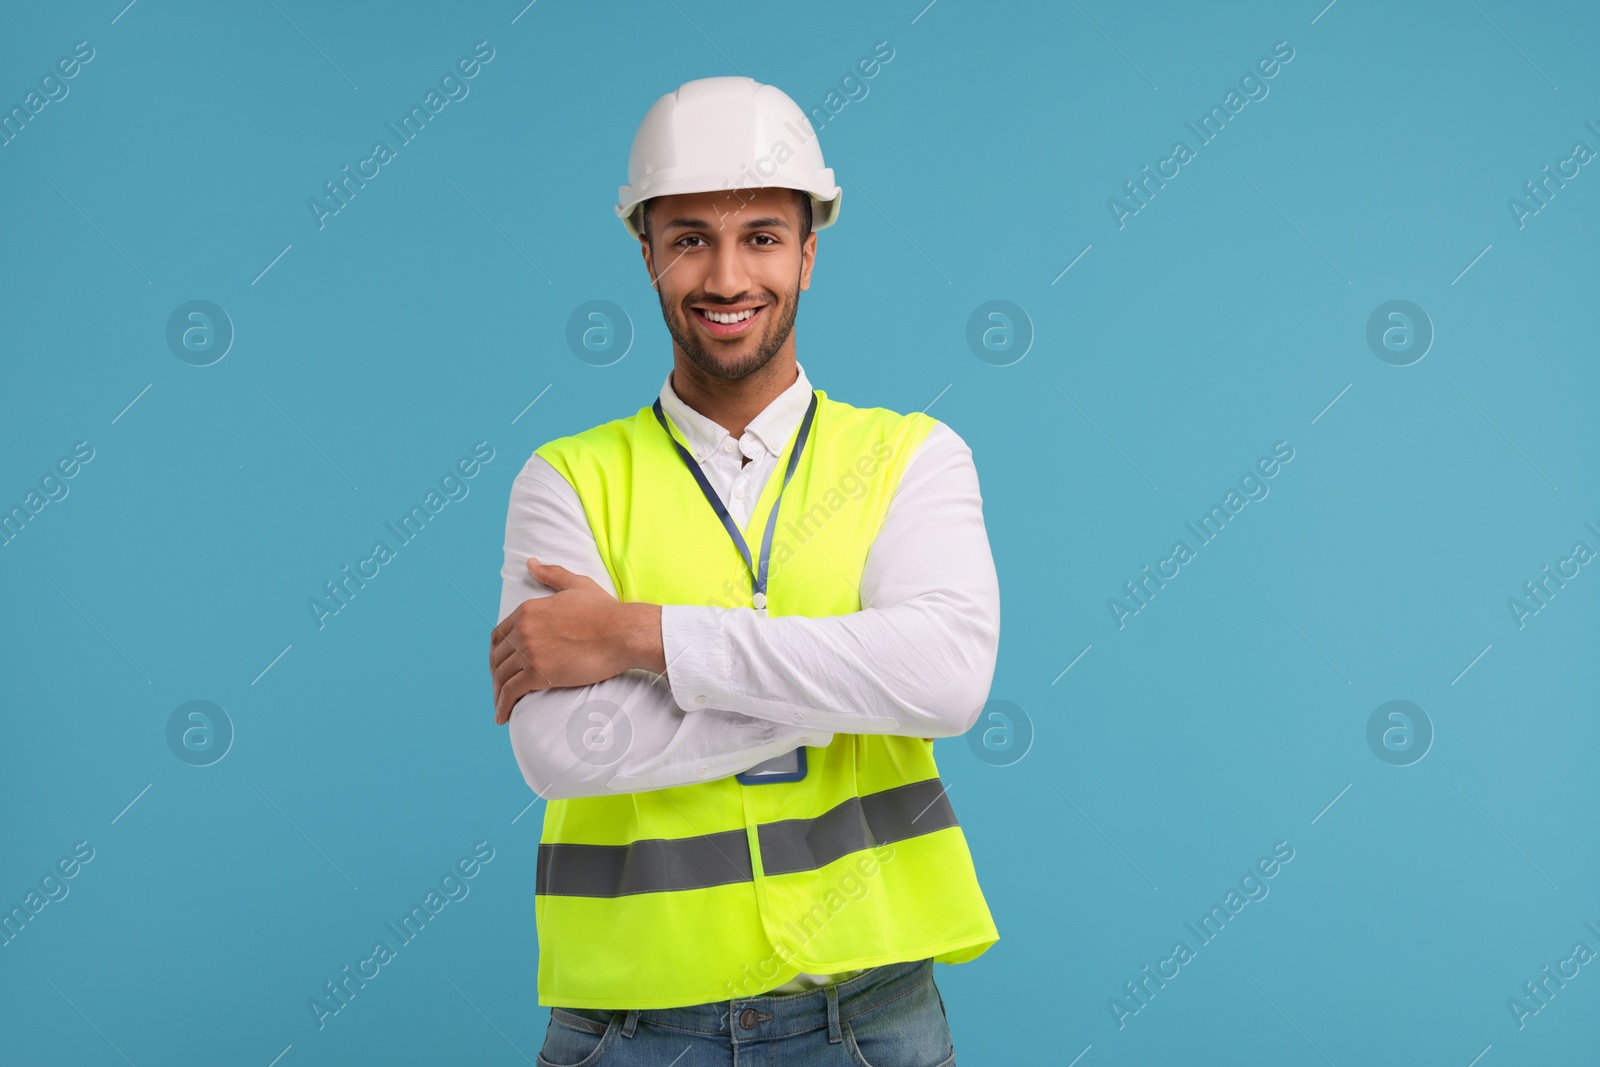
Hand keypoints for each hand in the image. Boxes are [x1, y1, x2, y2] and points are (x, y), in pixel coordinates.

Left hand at [488, 557, 659, 724]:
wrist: (623, 633)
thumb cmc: (605, 610)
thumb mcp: (576, 585)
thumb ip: (551, 574)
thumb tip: (530, 563)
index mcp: (528, 609)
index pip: (499, 636)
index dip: (497, 653)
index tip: (501, 666)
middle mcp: (523, 629)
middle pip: (497, 658)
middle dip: (496, 675)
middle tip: (501, 689)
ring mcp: (529, 651)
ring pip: (501, 676)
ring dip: (498, 693)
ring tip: (501, 706)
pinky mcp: (539, 673)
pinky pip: (511, 692)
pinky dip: (503, 705)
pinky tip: (502, 716)